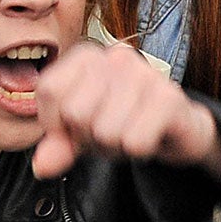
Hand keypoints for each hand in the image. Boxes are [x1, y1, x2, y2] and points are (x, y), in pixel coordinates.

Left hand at [30, 41, 220, 179]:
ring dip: (116, 146)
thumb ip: (58, 145)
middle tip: (110, 131)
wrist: (178, 130)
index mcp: (87, 55)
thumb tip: (42, 166)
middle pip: (76, 112)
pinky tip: (149, 137)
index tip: (76, 126)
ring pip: (105, 131)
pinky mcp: (169, 97)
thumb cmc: (122, 122)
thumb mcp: (81, 134)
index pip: (49, 89)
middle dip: (89, 136)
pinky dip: (138, 151)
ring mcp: (144, 73)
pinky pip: (134, 141)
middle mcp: (115, 56)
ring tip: (129, 133)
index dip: (56, 121)